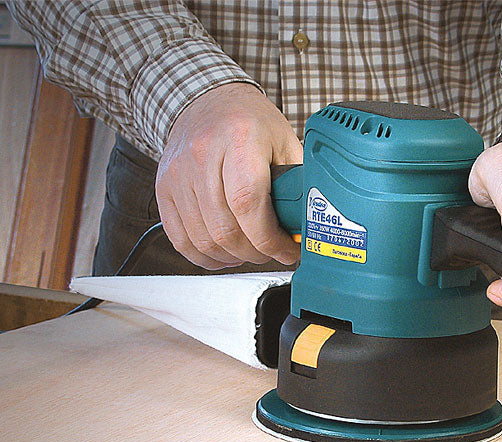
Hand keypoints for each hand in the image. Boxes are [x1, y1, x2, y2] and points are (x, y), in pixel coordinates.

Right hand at [155, 82, 302, 268]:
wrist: (207, 101)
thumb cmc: (249, 122)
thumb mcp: (284, 141)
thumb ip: (298, 182)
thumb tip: (312, 224)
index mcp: (239, 138)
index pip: (247, 202)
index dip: (268, 238)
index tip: (287, 249)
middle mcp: (203, 155)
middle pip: (226, 228)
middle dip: (256, 252)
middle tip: (273, 252)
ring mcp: (179, 174)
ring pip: (204, 240)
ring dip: (234, 257)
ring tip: (252, 251)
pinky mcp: (164, 190)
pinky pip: (181, 239)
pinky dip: (206, 256)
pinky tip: (226, 253)